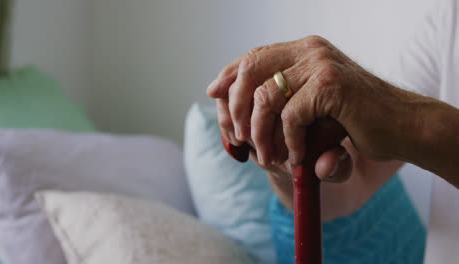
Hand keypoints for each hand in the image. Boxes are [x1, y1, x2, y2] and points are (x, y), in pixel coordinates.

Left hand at [208, 35, 415, 181]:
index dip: (229, 76)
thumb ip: (271, 105)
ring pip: (265, 97)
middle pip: (250, 69)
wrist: (401, 127)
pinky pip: (291, 117)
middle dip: (236, 107)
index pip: (253, 57)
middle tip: (240, 138)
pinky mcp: (331, 85)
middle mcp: (309, 50)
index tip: (214, 94)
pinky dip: (290, 143)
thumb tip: (215, 94)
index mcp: (302, 51)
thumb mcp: (307, 112)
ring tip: (269, 158)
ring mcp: (321, 64)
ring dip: (260, 134)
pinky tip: (299, 158)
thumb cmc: (352, 121)